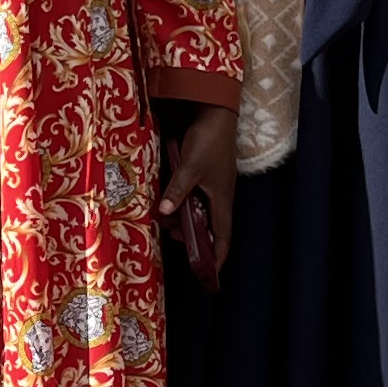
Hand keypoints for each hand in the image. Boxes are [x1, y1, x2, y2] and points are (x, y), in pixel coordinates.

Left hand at [158, 105, 237, 286]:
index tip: (209, 275)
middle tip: (171, 236)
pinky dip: (182, 204)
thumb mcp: (190, 167)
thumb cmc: (208, 141)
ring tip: (165, 219)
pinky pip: (194, 198)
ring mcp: (213, 186)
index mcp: (222, 200)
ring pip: (200, 212)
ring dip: (184, 219)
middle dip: (192, 237)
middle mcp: (219, 197)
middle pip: (209, 228)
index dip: (216, 257)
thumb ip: (178, 190)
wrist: (214, 112)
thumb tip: (165, 213)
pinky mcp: (205, 176)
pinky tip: (168, 201)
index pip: (222, 237)